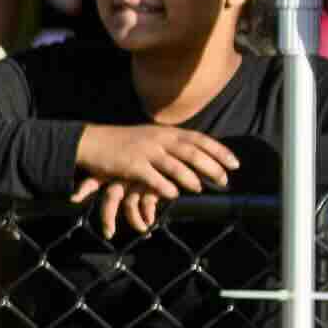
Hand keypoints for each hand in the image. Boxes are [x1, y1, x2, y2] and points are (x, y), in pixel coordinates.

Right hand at [71, 118, 240, 232]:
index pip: (199, 139)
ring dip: (189, 177)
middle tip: (224, 180)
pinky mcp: (131, 165)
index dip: (219, 151)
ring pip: (174, 164)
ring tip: (200, 188)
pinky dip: (164, 186)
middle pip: (191, 152)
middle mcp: (158, 139)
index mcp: (166, 132)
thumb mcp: (150, 136)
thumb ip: (172, 143)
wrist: (91, 141)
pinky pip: (152, 177)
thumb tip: (197, 153)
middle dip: (210, 166)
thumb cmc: (122, 142)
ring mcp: (145, 151)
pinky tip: (173, 195)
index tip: (236, 164)